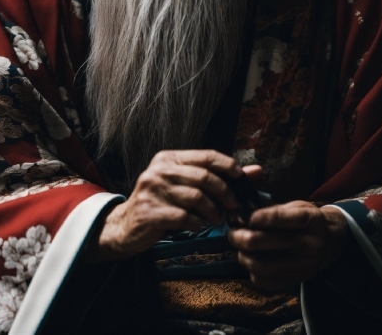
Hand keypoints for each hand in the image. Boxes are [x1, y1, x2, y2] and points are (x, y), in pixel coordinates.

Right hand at [85, 149, 260, 261]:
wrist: (125, 226)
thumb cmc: (161, 203)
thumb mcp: (184, 185)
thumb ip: (218, 176)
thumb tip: (256, 171)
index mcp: (168, 158)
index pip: (206, 155)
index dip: (228, 165)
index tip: (241, 178)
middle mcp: (159, 170)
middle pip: (203, 177)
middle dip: (225, 192)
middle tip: (234, 206)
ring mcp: (152, 190)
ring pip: (196, 197)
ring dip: (213, 211)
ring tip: (217, 219)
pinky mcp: (150, 211)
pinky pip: (184, 217)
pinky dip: (197, 223)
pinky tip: (198, 225)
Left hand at [228, 200, 349, 290]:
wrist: (327, 243)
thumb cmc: (305, 220)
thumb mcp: (295, 206)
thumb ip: (272, 209)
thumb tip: (240, 213)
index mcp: (310, 219)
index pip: (284, 218)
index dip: (262, 218)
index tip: (247, 216)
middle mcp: (309, 245)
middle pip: (267, 243)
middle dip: (242, 237)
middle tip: (232, 232)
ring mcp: (303, 267)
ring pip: (262, 266)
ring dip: (243, 255)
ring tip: (239, 246)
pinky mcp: (296, 281)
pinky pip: (265, 281)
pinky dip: (251, 270)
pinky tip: (251, 259)